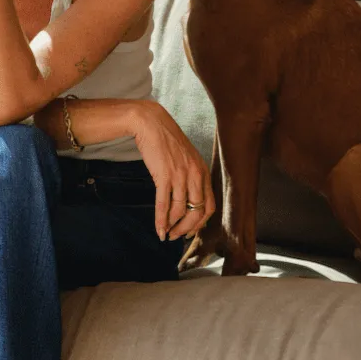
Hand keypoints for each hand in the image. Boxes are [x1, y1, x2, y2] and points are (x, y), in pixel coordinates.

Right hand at [131, 100, 214, 240]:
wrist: (151, 123)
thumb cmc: (166, 140)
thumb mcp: (187, 158)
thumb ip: (191, 176)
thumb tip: (187, 198)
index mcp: (203, 172)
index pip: (209, 206)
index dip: (200, 222)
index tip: (190, 229)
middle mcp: (195, 175)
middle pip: (197, 213)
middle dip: (187, 229)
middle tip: (177, 236)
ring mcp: (180, 176)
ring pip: (180, 211)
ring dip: (173, 227)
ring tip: (167, 233)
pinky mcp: (164, 176)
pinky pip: (164, 204)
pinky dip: (161, 220)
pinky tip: (159, 229)